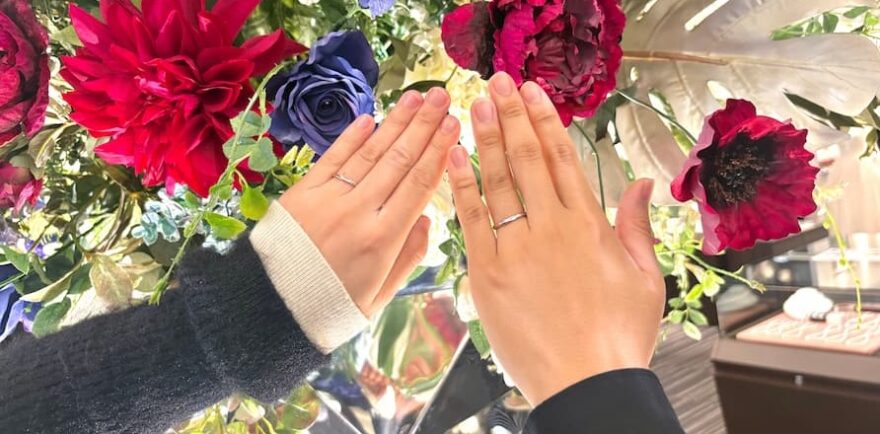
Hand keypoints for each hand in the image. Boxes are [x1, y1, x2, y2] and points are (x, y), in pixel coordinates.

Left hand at [279, 88, 459, 316]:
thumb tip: (428, 220)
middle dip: (423, 125)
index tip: (454, 125)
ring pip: (369, 154)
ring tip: (415, 97)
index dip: (438, 151)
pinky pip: (332, 160)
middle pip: (399, 160)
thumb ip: (408, 257)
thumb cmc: (330, 306)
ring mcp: (328, 200)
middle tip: (441, 96)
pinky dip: (351, 138)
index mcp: (382, 239)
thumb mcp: (379, 296)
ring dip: (394, 123)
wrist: (271, 308)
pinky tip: (370, 118)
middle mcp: (358, 213)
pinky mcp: (301, 195)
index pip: (418, 184)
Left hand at [447, 73, 664, 404]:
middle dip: (512, 116)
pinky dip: (462, 185)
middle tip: (498, 83)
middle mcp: (552, 229)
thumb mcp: (645, 278)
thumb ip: (636, 226)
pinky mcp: (487, 273)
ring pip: (498, 182)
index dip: (546, 122)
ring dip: (486, 139)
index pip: (562, 160)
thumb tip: (643, 184)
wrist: (587, 384)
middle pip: (528, 160)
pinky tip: (454, 157)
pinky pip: (471, 220)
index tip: (533, 94)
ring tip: (475, 106)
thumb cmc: (619, 337)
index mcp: (589, 226)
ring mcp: (517, 249)